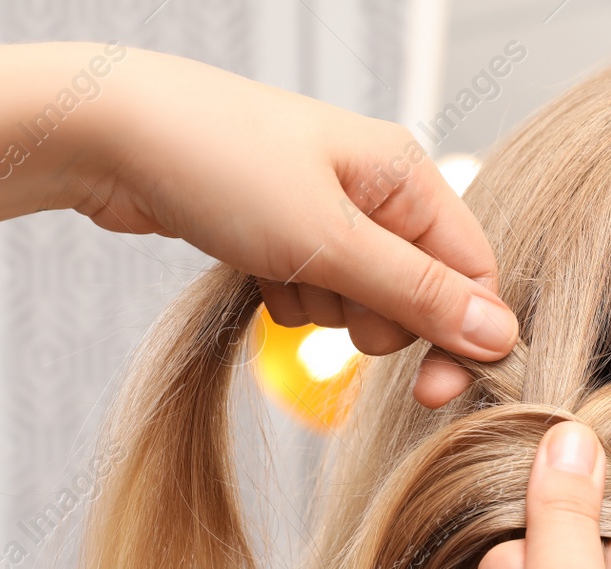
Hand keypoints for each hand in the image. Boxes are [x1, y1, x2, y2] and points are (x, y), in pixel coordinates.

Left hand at [72, 51, 516, 406]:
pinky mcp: (284, 232)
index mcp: (406, 173)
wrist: (111, 134)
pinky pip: (312, 293)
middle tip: (323, 289)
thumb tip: (499, 335)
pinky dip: (286, 296)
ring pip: (359, 302)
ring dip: (321, 307)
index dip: (460, 336)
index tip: (432, 393)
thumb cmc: (220, 167)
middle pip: (416, 295)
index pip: (471, 272)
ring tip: (276, 264)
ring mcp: (328, 211)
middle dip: (372, 317)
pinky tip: (253, 267)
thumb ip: (416, 294)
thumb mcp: (328, 243)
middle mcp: (376, 189)